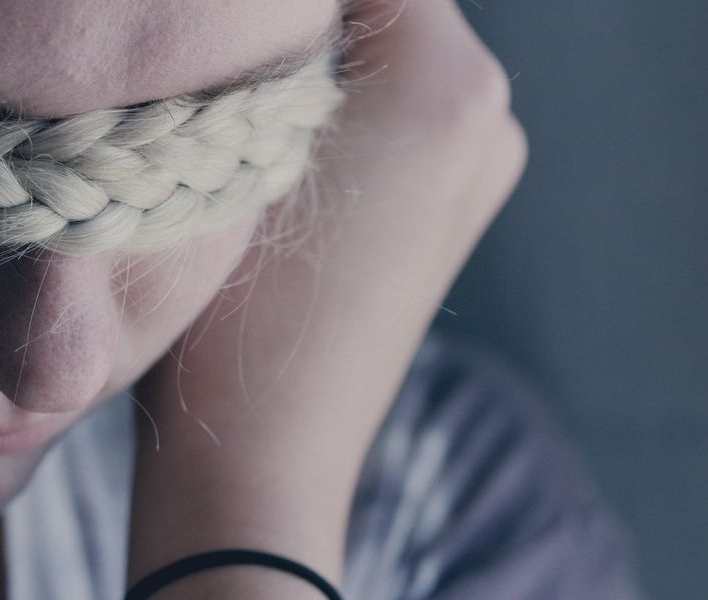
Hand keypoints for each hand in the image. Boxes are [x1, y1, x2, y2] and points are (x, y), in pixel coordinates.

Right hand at [127, 0, 526, 595]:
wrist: (262, 450)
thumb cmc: (235, 312)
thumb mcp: (240, 144)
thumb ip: (276, 40)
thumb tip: (279, 12)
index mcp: (446, 83)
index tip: (219, 22)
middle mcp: (487, 115)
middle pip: (385, 9)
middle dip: (303, 19)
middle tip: (220, 57)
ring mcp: (478, 167)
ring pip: (392, 60)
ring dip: (322, 63)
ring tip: (246, 108)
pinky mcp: (454, 209)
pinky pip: (401, 115)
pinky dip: (346, 110)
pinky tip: (282, 152)